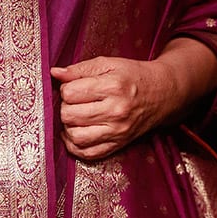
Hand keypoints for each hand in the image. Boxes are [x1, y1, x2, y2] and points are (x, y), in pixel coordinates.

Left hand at [50, 56, 170, 159]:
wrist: (162, 93)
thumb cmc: (133, 75)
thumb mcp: (109, 63)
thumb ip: (80, 68)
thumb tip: (55, 73)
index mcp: (112, 87)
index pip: (70, 93)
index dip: (66, 88)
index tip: (74, 86)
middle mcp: (115, 111)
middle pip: (69, 115)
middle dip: (65, 107)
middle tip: (74, 101)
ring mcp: (117, 131)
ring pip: (76, 137)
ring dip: (68, 127)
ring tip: (74, 116)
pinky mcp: (119, 144)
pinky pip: (89, 154)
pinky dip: (75, 146)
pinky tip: (76, 133)